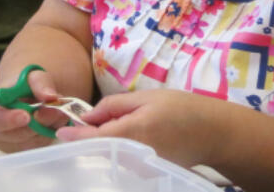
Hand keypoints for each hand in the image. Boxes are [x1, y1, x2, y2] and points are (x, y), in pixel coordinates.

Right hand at [0, 69, 70, 152]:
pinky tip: (56, 118)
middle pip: (16, 135)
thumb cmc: (22, 85)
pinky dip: (52, 132)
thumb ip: (39, 82)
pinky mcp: (26, 150)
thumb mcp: (31, 75)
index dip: (6, 120)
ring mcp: (10, 145)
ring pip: (32, 141)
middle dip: (38, 123)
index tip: (26, 115)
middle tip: (55, 109)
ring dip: (48, 127)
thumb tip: (50, 96)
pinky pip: (42, 144)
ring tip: (59, 110)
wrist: (27, 95)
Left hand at [55, 88, 217, 167]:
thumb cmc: (180, 109)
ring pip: (110, 158)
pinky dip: (115, 152)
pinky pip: (122, 164)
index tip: (61, 132)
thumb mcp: (144, 97)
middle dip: (88, 139)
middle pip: (99, 151)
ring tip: (108, 129)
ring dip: (102, 145)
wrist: (212, 133)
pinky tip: (122, 141)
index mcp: (132, 132)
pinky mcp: (147, 175)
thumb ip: (112, 106)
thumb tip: (86, 116)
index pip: (94, 138)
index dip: (74, 136)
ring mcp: (141, 170)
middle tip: (83, 125)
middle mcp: (134, 156)